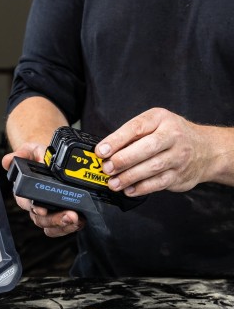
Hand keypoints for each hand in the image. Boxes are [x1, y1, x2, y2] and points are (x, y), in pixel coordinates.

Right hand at [2, 143, 84, 236]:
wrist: (55, 161)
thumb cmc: (42, 158)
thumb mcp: (32, 151)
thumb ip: (21, 154)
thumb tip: (8, 161)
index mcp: (26, 192)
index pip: (26, 203)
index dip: (33, 208)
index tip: (42, 210)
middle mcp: (35, 205)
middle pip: (40, 219)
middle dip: (55, 219)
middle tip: (70, 215)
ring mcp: (48, 213)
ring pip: (50, 226)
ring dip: (64, 225)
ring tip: (76, 219)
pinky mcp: (60, 216)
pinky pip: (61, 229)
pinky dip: (70, 227)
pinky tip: (79, 222)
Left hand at [95, 107, 212, 195]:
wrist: (207, 150)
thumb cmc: (172, 135)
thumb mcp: (154, 125)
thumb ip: (131, 136)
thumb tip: (105, 151)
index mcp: (160, 119)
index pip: (136, 128)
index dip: (116, 140)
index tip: (101, 151)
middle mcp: (172, 136)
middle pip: (147, 148)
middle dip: (123, 160)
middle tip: (107, 168)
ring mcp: (178, 156)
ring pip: (152, 168)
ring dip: (129, 177)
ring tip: (113, 182)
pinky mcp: (180, 175)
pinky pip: (159, 183)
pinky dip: (141, 188)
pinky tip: (129, 189)